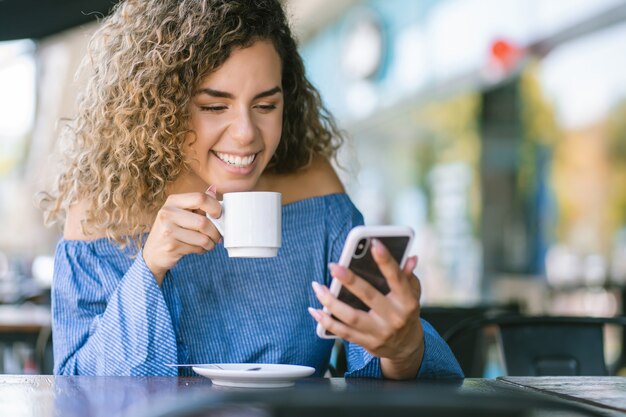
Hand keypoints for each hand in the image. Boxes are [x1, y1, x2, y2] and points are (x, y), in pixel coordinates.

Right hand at [143, 188, 221, 284]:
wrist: (153, 252)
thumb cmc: (172, 229)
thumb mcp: (182, 212)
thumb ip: (198, 202)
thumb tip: (214, 189)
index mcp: (173, 201)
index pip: (200, 198)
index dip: (215, 207)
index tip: (219, 215)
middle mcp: (168, 213)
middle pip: (203, 221)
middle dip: (215, 231)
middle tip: (218, 235)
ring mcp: (168, 231)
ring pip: (203, 238)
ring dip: (211, 243)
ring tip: (209, 243)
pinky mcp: (171, 247)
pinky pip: (197, 248)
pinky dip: (203, 250)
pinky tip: (198, 248)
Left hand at [309, 239, 423, 379]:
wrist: (406, 346)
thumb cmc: (405, 312)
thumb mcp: (413, 294)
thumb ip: (407, 276)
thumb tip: (410, 258)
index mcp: (407, 301)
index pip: (397, 278)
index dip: (386, 261)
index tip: (374, 244)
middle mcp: (394, 317)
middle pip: (369, 296)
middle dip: (350, 280)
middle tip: (334, 266)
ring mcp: (379, 332)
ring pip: (351, 317)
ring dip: (331, 302)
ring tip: (317, 287)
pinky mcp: (366, 343)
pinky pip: (343, 332)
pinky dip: (327, 322)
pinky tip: (315, 310)